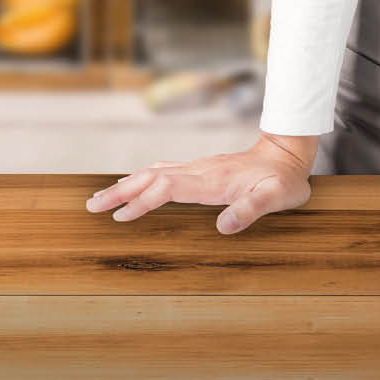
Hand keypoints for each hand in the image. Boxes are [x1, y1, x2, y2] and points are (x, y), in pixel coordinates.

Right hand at [85, 134, 313, 235]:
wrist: (287, 153)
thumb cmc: (283, 180)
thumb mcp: (277, 197)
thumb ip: (251, 209)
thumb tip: (224, 226)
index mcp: (211, 180)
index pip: (168, 188)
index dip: (143, 201)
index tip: (121, 217)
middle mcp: (199, 170)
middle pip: (150, 177)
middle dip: (120, 191)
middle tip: (92, 206)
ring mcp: (198, 168)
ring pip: (153, 172)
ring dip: (126, 184)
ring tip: (102, 198)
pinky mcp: (200, 169)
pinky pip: (163, 171)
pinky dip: (142, 178)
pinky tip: (135, 183)